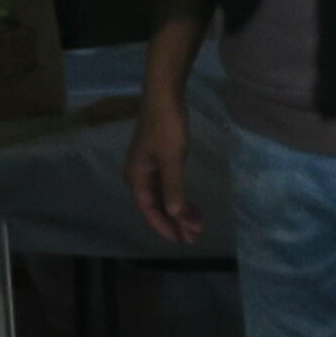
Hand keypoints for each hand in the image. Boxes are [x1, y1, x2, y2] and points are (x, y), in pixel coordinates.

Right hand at [124, 86, 201, 245]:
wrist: (164, 96)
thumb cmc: (166, 127)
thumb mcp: (172, 159)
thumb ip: (173, 188)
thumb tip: (174, 215)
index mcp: (137, 177)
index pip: (150, 211)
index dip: (165, 227)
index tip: (182, 240)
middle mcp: (139, 176)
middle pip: (157, 206)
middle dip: (176, 222)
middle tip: (195, 236)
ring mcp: (149, 169)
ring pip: (164, 197)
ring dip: (180, 211)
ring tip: (198, 223)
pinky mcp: (158, 161)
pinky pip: (167, 186)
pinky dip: (179, 197)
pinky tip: (191, 205)